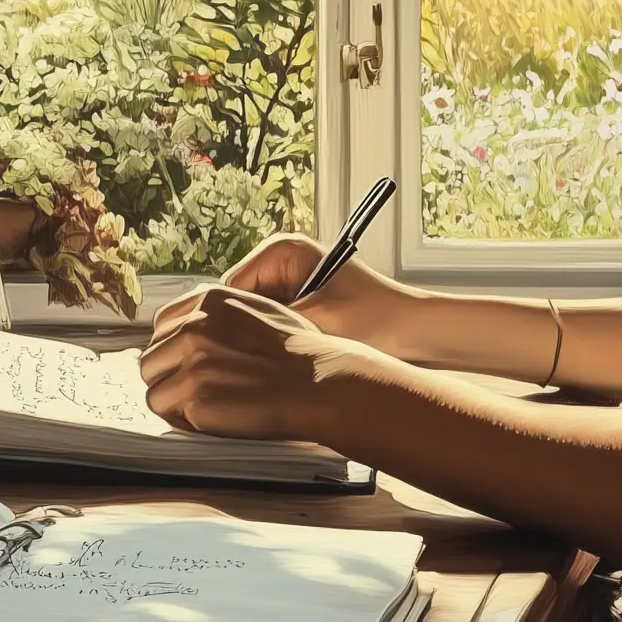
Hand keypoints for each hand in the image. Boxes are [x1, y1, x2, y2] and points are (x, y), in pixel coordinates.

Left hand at [138, 286, 363, 440]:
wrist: (319, 382)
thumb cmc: (298, 351)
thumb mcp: (258, 310)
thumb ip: (218, 314)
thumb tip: (187, 329)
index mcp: (209, 300)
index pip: (162, 326)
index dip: (172, 349)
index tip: (187, 364)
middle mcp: (194, 326)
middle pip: (151, 358)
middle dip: (169, 376)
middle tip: (197, 391)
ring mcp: (192, 363)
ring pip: (153, 388)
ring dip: (173, 400)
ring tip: (205, 405)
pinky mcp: (195, 397)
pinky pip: (168, 414)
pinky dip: (183, 420)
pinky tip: (212, 417)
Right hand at [150, 231, 411, 351]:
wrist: (416, 329)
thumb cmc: (373, 318)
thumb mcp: (315, 321)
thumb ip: (268, 327)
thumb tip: (220, 341)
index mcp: (281, 250)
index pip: (225, 289)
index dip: (214, 326)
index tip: (206, 358)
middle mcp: (281, 261)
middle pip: (231, 304)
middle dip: (228, 336)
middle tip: (223, 369)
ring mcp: (289, 283)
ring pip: (245, 319)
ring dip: (247, 344)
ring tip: (249, 371)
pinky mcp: (298, 304)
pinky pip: (265, 327)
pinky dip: (265, 347)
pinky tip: (268, 371)